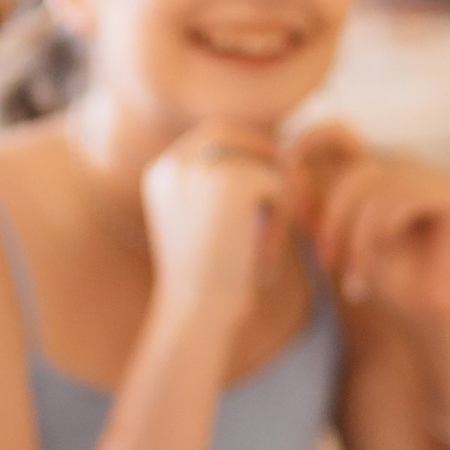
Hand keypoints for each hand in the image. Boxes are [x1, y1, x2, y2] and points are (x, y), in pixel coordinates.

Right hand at [141, 124, 286, 334]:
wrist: (196, 314)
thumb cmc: (208, 285)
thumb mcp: (207, 228)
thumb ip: (225, 189)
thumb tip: (285, 159)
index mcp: (159, 173)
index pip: (211, 137)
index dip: (245, 154)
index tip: (267, 189)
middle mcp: (174, 163)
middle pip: (235, 135)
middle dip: (265, 160)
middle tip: (290, 198)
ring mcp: (202, 169)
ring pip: (262, 162)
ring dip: (278, 201)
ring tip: (265, 246)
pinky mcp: (233, 181)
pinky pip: (280, 183)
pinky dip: (285, 218)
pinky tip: (265, 251)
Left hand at [285, 122, 449, 326]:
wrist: (429, 320)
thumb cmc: (386, 284)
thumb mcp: (336, 243)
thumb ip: (314, 209)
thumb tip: (289, 169)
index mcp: (377, 173)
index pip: (341, 134)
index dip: (312, 137)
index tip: (286, 161)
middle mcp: (405, 167)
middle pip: (354, 172)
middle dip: (333, 220)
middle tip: (327, 263)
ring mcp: (431, 177)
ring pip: (375, 189)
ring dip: (357, 240)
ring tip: (356, 280)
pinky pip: (400, 198)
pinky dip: (382, 232)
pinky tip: (386, 256)